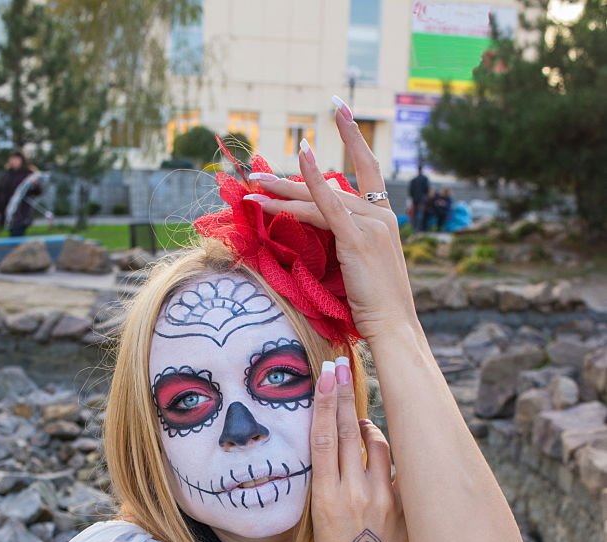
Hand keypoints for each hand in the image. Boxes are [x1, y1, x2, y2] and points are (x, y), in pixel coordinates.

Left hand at [243, 104, 418, 339]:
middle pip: (331, 186)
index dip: (354, 137)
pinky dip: (315, 181)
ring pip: (320, 198)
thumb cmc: (376, 308)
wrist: (393, 326)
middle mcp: (380, 215)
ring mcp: (371, 224)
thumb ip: (348, 246)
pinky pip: (329, 205)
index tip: (340, 109)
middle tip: (262, 170)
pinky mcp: (357, 238)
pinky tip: (301, 158)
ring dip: (283, 192)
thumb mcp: (362, 270)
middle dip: (294, 176)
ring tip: (254, 186)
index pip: (367, 169)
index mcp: (384, 220)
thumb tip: (320, 239)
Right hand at [310, 357, 409, 541]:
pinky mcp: (406, 507)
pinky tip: (383, 457)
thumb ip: (330, 482)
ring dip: (369, 428)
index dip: (325, 402)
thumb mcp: (321, 519)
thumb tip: (338, 443)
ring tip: (362, 425)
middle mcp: (355, 495)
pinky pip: (400, 468)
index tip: (326, 373)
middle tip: (341, 364)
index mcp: (326, 499)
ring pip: (379, 444)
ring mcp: (384, 500)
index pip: (324, 439)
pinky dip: (390, 457)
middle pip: (349, 432)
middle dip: (345, 395)